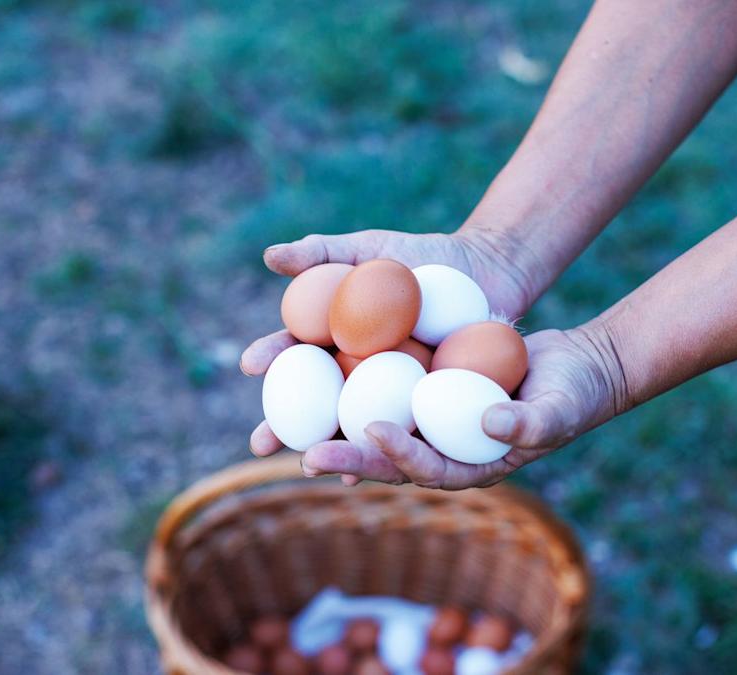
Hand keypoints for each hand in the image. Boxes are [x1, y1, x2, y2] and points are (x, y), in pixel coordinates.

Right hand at [241, 227, 544, 481]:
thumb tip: (270, 256)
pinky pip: (401, 432)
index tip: (250, 364)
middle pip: (310, 403)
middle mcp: (353, 371)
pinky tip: (370, 473)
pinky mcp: (424, 408)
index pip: (293, 350)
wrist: (486, 271)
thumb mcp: (372, 248)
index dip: (270, 357)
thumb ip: (322, 252)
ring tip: (309, 465)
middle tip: (259, 444)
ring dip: (328, 449)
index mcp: (333, 336)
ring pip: (350, 425)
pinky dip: (386, 452)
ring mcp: (388, 393)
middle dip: (281, 427)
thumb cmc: (422, 255)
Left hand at [251, 326, 623, 489]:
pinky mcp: (426, 390)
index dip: (397, 455)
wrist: (576, 367)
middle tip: (301, 456)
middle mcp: (443, 448)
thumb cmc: (575, 394)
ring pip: (375, 424)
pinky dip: (353, 381)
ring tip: (286, 429)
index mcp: (471, 465)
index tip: (371, 434)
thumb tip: (490, 425)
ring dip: (333, 427)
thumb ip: (529, 423)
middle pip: (386, 457)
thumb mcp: (560, 408)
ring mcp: (431, 421)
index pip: (426, 468)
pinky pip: (385, 387)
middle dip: (344, 458)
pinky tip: (317, 365)